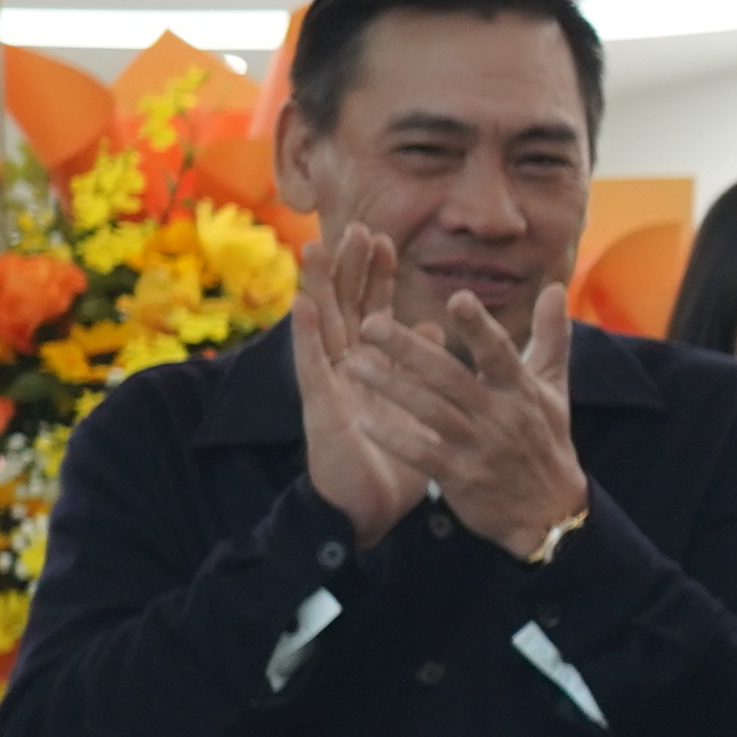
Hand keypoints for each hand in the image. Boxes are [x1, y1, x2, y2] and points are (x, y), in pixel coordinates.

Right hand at [293, 229, 424, 540]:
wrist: (373, 508)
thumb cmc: (395, 457)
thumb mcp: (417, 401)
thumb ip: (421, 361)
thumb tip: (433, 323)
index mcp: (374, 366)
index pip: (373, 310)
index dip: (376, 276)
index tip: (385, 238)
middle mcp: (348, 369)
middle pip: (346, 308)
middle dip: (349, 269)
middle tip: (354, 228)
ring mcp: (330, 385)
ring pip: (322, 327)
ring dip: (318, 288)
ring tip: (316, 249)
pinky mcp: (319, 407)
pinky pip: (310, 366)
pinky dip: (306, 335)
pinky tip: (302, 305)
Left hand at [355, 278, 589, 559]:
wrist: (549, 511)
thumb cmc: (545, 440)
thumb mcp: (554, 387)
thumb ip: (552, 336)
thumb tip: (555, 287)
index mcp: (520, 389)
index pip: (499, 352)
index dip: (479, 327)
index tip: (456, 298)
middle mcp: (500, 415)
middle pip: (451, 377)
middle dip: (410, 349)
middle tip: (370, 324)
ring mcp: (479, 447)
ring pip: (431, 411)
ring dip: (392, 387)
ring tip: (355, 363)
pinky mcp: (462, 477)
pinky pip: (424, 454)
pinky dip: (396, 438)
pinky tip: (365, 422)